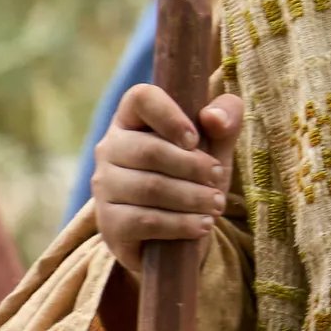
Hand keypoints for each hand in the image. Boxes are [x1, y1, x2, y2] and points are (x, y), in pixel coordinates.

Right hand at [91, 84, 238, 268]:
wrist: (175, 233)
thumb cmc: (194, 174)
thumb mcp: (217, 144)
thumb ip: (226, 118)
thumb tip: (214, 117)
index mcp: (133, 119)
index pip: (141, 98)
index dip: (170, 115)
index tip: (195, 139)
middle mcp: (109, 148)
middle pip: (150, 150)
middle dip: (194, 166)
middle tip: (219, 177)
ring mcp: (104, 186)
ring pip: (149, 187)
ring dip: (192, 197)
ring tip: (216, 205)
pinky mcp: (109, 223)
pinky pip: (145, 221)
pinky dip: (181, 224)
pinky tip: (202, 225)